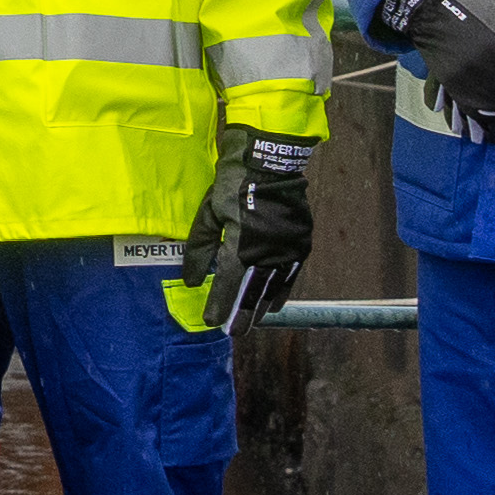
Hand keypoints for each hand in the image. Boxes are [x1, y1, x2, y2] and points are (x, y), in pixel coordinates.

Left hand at [180, 136, 315, 336]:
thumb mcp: (208, 214)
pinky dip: (282, 290)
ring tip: (253, 322)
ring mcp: (288, 248)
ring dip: (263, 306)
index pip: (228, 285)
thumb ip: (200, 249)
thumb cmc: (232, 185)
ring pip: (275, 287)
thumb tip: (192, 281)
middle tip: (236, 333)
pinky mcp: (301, 242)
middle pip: (254, 292)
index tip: (211, 322)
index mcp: (241, 244)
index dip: (219, 305)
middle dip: (243, 314)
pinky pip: (291, 275)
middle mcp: (267, 252)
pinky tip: (276, 302)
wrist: (271, 161)